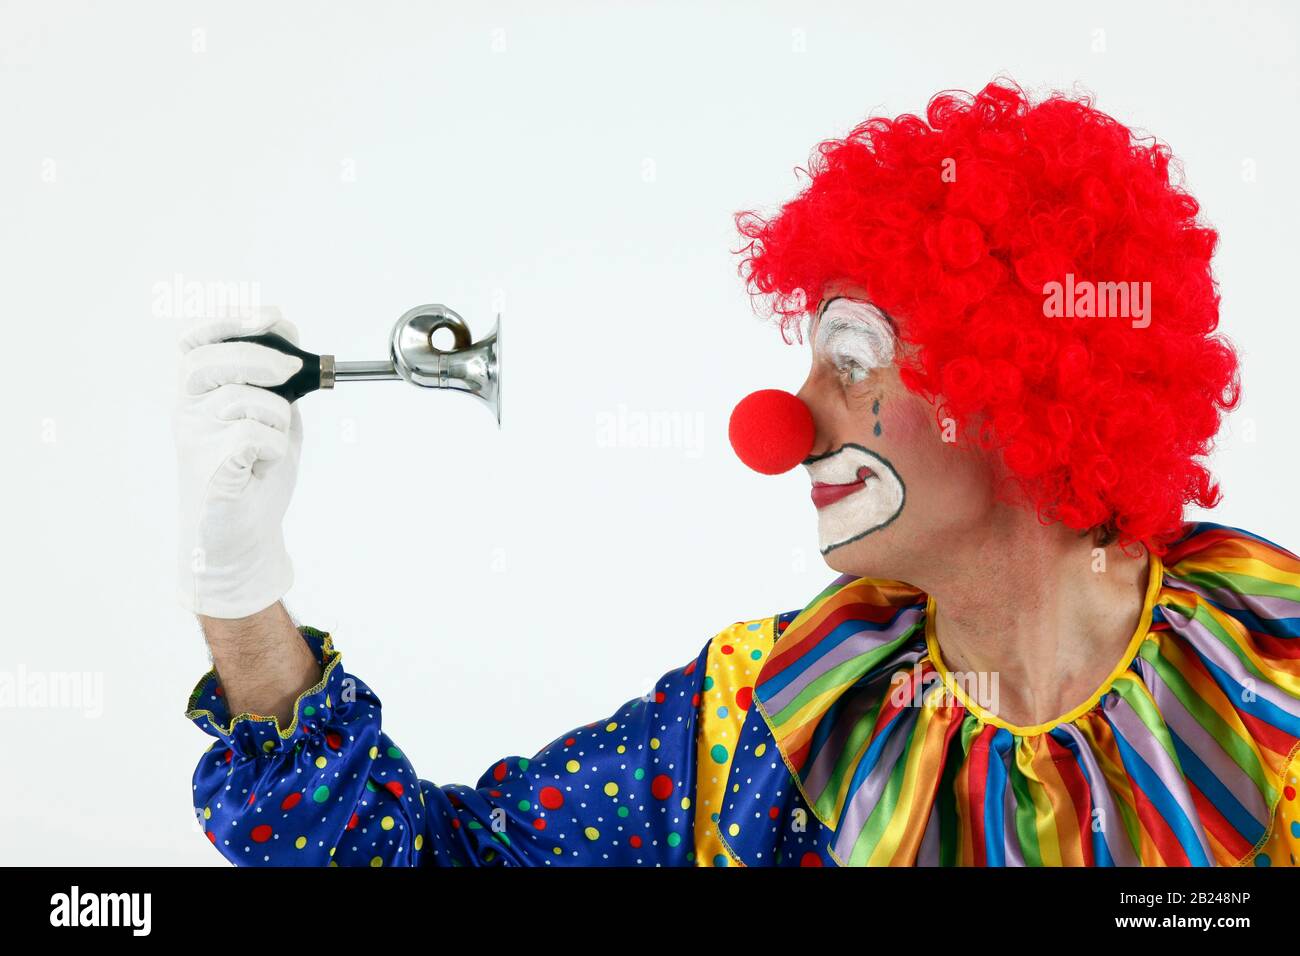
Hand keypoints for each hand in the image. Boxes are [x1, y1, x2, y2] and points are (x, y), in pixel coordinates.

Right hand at [173, 307, 303, 618]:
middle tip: (291, 372)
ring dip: (277, 416)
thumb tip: (288, 334)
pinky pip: (251, 436)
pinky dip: (272, 446)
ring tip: (273, 443)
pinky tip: (265, 462)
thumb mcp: (272, 413)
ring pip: (242, 400)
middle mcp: (188, 412)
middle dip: (259, 357)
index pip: (198, 341)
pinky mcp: (211, 469)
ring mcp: (195, 440)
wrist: (243, 535)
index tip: (270, 316)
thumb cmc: (255, 472)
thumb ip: (275, 377)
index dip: (230, 320)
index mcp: (198, 393)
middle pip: (211, 360)